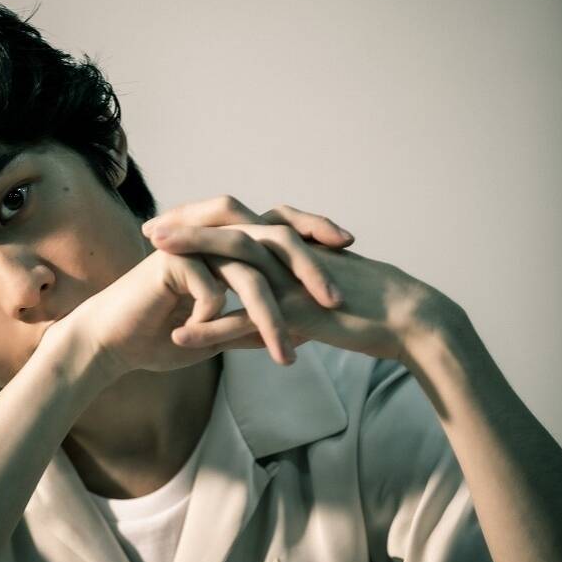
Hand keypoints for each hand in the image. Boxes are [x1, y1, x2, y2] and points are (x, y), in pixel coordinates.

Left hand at [141, 195, 443, 362]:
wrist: (411, 321)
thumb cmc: (369, 309)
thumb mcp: (321, 292)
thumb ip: (289, 290)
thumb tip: (259, 307)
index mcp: (296, 246)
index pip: (242, 225)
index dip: (205, 223)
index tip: (170, 224)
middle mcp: (293, 254)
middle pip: (232, 231)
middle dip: (188, 228)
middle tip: (150, 228)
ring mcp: (297, 279)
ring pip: (237, 263)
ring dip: (192, 259)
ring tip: (152, 259)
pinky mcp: (303, 311)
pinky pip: (250, 319)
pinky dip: (213, 329)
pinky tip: (181, 338)